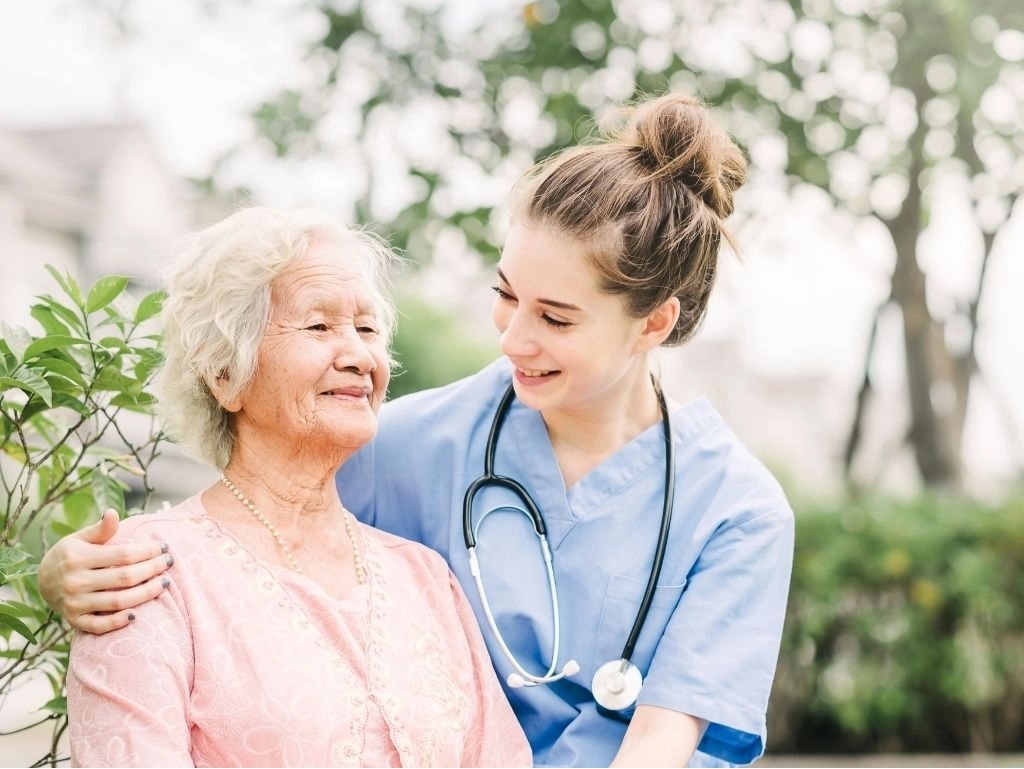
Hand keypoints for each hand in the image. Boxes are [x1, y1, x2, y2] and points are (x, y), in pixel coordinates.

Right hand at [39, 509, 172, 633]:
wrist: (43, 582)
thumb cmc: (70, 555)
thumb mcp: (80, 539)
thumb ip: (100, 530)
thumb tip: (113, 513)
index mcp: (78, 558)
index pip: (123, 555)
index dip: (147, 551)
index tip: (164, 547)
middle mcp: (75, 582)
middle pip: (125, 578)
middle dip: (152, 570)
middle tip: (169, 563)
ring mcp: (75, 604)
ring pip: (118, 602)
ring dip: (146, 594)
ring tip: (165, 583)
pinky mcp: (74, 621)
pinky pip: (99, 626)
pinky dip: (117, 622)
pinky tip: (136, 614)